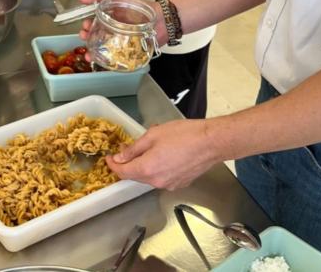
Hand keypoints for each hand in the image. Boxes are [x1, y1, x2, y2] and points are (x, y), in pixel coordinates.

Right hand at [78, 0, 167, 60]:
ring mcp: (121, 42)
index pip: (94, 24)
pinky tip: (101, 62)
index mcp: (110, 20)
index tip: (83, 28)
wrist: (161, 20)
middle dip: (88, 39)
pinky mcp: (128, 52)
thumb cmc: (140, 8)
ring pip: (104, 49)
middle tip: (85, 38)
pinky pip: (116, 57)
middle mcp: (114, 31)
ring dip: (94, 52)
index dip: (86, 26)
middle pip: (97, 37)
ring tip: (89, 54)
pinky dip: (108, 61)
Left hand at [106, 120, 220, 190]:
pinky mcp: (180, 183)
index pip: (122, 172)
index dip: (113, 165)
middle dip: (129, 163)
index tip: (109, 158)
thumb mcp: (153, 135)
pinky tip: (164, 153)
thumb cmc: (184, 134)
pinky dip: (158, 167)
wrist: (211, 142)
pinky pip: (162, 177)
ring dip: (144, 163)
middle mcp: (156, 181)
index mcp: (147, 169)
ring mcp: (169, 185)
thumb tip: (120, 158)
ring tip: (151, 145)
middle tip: (128, 148)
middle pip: (135, 176)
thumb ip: (134, 149)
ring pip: (149, 177)